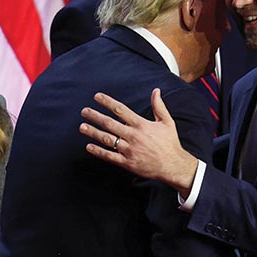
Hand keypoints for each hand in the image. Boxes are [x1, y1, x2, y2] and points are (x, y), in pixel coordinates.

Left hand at [79, 88, 198, 196]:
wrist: (173, 166)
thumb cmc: (170, 144)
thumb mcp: (167, 122)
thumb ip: (159, 106)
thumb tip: (156, 90)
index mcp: (142, 125)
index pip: (121, 110)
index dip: (107, 102)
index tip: (97, 97)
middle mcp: (134, 136)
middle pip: (110, 123)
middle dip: (95, 116)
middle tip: (84, 111)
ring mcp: (129, 150)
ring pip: (107, 139)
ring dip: (93, 132)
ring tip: (82, 127)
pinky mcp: (127, 163)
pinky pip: (110, 156)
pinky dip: (98, 151)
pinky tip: (89, 146)